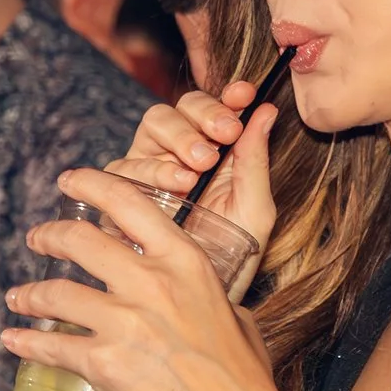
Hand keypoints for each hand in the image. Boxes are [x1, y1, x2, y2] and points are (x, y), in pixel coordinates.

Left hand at [3, 166, 293, 390]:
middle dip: (49, 236)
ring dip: (29, 293)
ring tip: (17, 297)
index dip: (91, 185)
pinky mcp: (105, 364)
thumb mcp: (236, 315)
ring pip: (57, 293)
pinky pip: (52, 345)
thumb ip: (207, 295)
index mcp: (187, 262)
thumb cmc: (246, 379)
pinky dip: (26, 342)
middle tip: (37, 239)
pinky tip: (13, 341)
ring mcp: (127, 323)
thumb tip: (192, 296)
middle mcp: (153, 282)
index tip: (69, 182)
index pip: (129, 203)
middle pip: (80, 240)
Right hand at [107, 75, 282, 271]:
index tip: (245, 95)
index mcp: (216, 149)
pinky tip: (175, 186)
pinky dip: (152, 168)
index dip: (228, 96)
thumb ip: (256, 161)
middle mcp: (180, 150)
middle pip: (180, 107)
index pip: (218, 107)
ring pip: (153, 126)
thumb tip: (268, 110)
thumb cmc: (233, 253)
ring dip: (179, 140)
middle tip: (224, 135)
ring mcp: (149, 165)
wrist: (200, 295)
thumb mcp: (255, 209)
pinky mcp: (122, 189)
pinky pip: (128, 162)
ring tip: (199, 169)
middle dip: (202, 115)